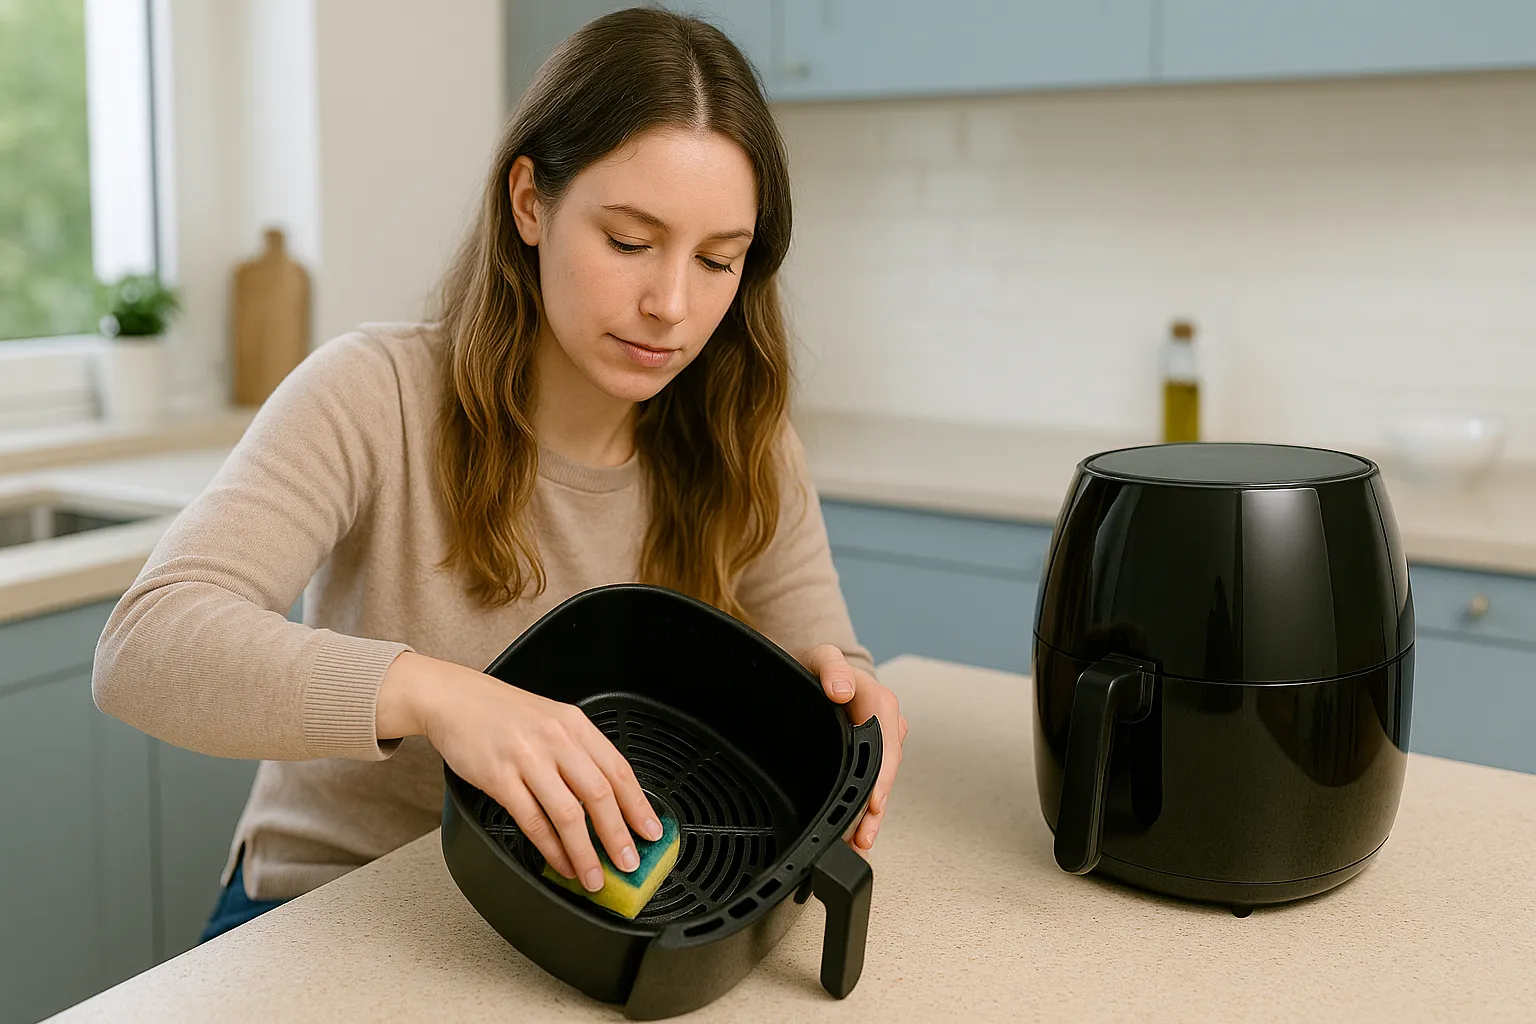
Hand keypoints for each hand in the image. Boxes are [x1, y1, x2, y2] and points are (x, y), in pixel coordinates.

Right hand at [377, 652, 661, 892]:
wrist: (455, 699)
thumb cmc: (505, 714)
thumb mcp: (552, 720)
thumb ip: (580, 753)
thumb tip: (610, 800)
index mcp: (575, 725)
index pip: (619, 770)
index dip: (639, 806)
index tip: (652, 832)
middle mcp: (556, 740)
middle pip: (599, 795)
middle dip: (618, 836)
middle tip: (630, 863)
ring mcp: (527, 759)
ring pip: (568, 814)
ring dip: (585, 852)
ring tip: (595, 877)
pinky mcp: (499, 778)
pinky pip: (532, 821)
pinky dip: (551, 849)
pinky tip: (561, 863)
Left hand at [801, 645, 907, 851]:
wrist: (818, 670)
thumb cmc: (821, 666)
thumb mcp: (822, 657)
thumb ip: (832, 668)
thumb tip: (842, 690)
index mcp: (880, 702)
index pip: (886, 744)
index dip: (881, 776)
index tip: (874, 802)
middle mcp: (886, 725)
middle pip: (886, 771)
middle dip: (877, 807)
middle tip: (865, 835)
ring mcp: (880, 742)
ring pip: (880, 783)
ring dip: (872, 815)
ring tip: (861, 842)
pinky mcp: (870, 755)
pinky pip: (871, 783)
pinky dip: (865, 809)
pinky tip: (857, 832)